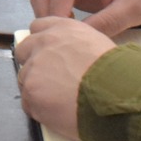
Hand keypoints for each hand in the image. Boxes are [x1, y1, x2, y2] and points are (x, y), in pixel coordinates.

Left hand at [15, 17, 116, 134]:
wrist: (116, 95)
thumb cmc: (116, 73)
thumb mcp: (98, 44)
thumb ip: (76, 44)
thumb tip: (71, 55)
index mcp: (62, 28)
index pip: (38, 28)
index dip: (42, 43)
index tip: (49, 55)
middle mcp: (43, 43)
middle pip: (24, 50)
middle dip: (33, 63)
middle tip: (51, 79)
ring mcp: (34, 68)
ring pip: (25, 78)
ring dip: (37, 89)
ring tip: (60, 101)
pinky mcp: (31, 92)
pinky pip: (28, 102)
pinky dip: (39, 109)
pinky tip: (58, 113)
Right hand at [31, 0, 140, 33]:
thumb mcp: (133, 9)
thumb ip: (106, 23)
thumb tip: (78, 39)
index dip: (57, 12)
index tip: (63, 36)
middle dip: (47, 13)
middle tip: (59, 38)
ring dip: (47, 11)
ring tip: (65, 32)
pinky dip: (51, 9)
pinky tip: (68, 24)